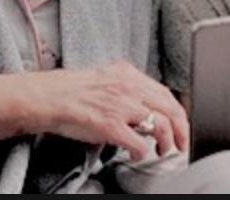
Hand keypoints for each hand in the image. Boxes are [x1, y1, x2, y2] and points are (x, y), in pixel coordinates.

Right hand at [0, 60, 188, 160]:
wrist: (48, 97)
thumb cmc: (73, 91)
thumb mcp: (108, 79)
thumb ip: (129, 88)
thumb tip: (147, 105)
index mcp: (129, 74)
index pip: (166, 93)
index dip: (178, 112)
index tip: (181, 124)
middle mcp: (129, 87)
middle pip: (170, 108)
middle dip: (181, 129)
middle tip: (180, 143)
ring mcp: (121, 106)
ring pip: (160, 124)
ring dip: (166, 141)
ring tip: (163, 150)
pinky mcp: (110, 125)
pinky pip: (137, 142)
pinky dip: (143, 151)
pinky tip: (140, 154)